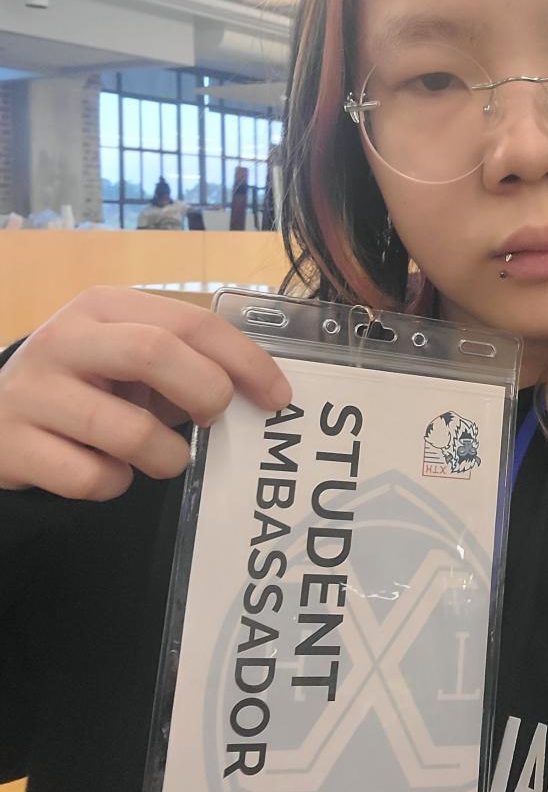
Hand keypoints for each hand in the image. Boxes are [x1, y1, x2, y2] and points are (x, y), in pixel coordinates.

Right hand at [0, 287, 291, 500]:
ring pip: (129, 431)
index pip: (190, 322)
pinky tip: (105, 470)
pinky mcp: (12, 446)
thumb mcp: (128, 362)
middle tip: (215, 419)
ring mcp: (32, 392)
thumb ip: (185, 365)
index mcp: (104, 306)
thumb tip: (260, 393)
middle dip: (205, 393)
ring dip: (166, 457)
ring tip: (161, 458)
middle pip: (155, 354)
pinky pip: (93, 478)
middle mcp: (64, 339)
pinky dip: (116, 485)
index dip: (243, 360)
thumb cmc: (84, 388)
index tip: (278, 396)